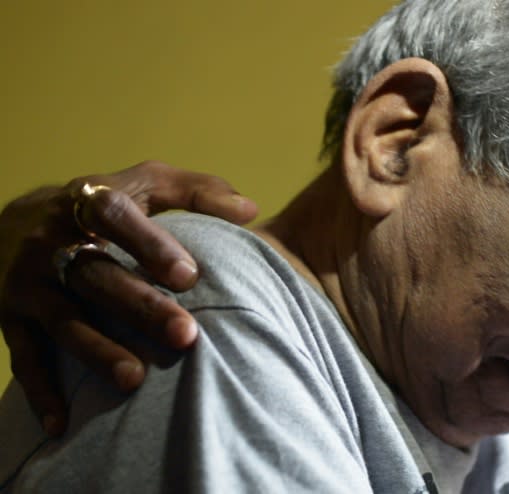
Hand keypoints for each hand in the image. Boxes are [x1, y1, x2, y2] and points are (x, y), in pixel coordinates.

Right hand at [0, 160, 258, 434]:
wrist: (15, 221)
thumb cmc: (105, 205)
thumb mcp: (146, 184)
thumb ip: (197, 191)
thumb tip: (251, 211)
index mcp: (87, 202)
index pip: (113, 215)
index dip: (149, 244)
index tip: (190, 275)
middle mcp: (51, 242)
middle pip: (95, 276)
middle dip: (139, 307)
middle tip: (185, 336)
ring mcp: (27, 283)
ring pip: (63, 320)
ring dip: (97, 351)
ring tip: (136, 380)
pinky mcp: (10, 317)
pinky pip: (24, 357)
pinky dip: (41, 391)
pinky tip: (64, 424)